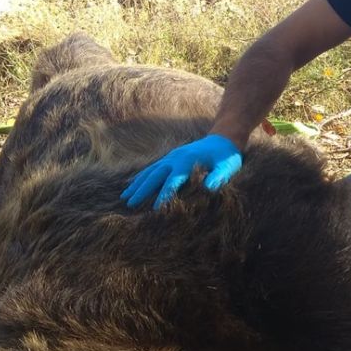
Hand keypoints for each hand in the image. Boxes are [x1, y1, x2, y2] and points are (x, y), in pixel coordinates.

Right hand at [121, 135, 241, 208]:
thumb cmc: (226, 157)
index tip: (155, 210)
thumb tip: (209, 188)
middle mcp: (175, 159)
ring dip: (137, 184)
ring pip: (150, 171)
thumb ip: (218, 177)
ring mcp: (171, 157)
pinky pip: (152, 168)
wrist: (223, 139)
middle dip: (142, 190)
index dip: (164, 196)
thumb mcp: (226, 167)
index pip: (173, 182)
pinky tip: (132, 184)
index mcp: (187, 162)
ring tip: (124, 197)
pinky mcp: (171, 158)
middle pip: (155, 176)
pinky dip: (141, 176)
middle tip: (130, 204)